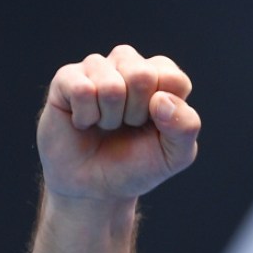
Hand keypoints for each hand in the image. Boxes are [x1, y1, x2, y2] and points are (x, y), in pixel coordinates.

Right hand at [37, 45, 200, 202]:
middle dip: (135, 114)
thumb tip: (161, 99)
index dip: (165, 113)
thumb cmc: (137, 165)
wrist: (95, 188)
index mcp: (162, 76)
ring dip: (109, 118)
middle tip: (127, 125)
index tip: (155, 127)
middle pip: (142, 75)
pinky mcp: (67, 78)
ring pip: (110, 85)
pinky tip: (84, 122)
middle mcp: (130, 64)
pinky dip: (86, 117)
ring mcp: (98, 68)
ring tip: (105, 124)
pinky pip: (82, 90)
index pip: (174, 78)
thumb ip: (186, 127)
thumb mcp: (175, 155)